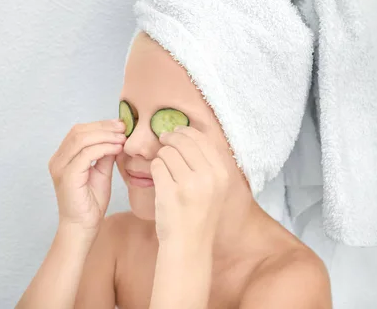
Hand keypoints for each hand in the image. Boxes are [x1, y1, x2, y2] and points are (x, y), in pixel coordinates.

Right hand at [47, 119, 125, 232]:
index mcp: (63, 157)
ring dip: (105, 135)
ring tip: (122, 138)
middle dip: (103, 126)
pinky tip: (117, 149)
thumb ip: (105, 154)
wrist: (83, 227)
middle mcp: (58, 160)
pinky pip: (86, 154)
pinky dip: (104, 148)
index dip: (100, 124)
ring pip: (82, 139)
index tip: (120, 125)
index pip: (79, 131)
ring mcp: (60, 167)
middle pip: (79, 131)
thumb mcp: (101, 172)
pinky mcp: (67, 176)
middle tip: (123, 127)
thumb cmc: (91, 203)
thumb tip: (116, 137)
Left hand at [150, 125, 228, 244]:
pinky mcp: (169, 191)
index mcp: (222, 173)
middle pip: (183, 141)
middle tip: (162, 140)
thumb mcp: (214, 187)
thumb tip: (188, 133)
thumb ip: (207, 162)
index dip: (185, 131)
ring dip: (161, 157)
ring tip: (164, 169)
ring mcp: (189, 184)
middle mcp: (209, 176)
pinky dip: (154, 170)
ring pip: (167, 152)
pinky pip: (156, 165)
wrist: (188, 245)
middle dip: (169, 138)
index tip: (176, 132)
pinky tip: (159, 180)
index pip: (201, 138)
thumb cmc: (198, 214)